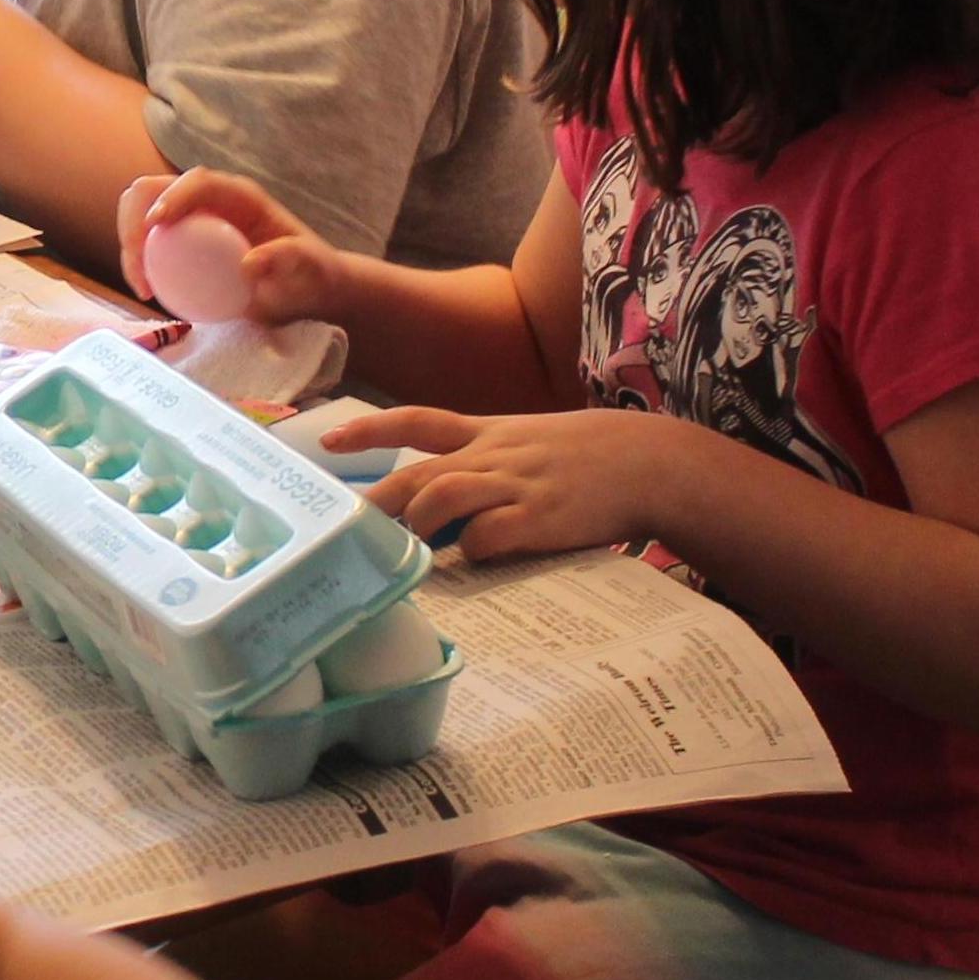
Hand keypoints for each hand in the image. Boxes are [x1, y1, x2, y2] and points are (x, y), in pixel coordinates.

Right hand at [117, 166, 359, 323]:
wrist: (307, 289)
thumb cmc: (310, 275)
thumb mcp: (308, 270)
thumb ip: (287, 261)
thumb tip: (247, 264)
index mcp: (238, 196)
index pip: (196, 182)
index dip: (170, 197)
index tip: (153, 227)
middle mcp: (209, 201)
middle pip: (152, 190)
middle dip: (133, 221)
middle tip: (139, 269)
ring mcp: (191, 220)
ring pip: (141, 214)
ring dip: (129, 245)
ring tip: (142, 287)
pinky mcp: (181, 241)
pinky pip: (148, 244)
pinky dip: (138, 262)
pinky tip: (148, 292)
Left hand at [326, 404, 679, 563]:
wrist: (653, 462)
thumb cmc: (588, 458)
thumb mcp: (529, 441)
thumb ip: (483, 461)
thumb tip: (435, 499)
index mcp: (488, 433)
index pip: (416, 421)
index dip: (368, 431)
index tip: (326, 442)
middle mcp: (493, 455)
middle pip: (415, 473)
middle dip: (374, 501)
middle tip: (342, 526)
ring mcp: (515, 485)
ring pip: (440, 497)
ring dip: (416, 523)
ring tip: (410, 548)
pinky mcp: (541, 518)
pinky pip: (487, 534)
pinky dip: (470, 548)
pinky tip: (473, 558)